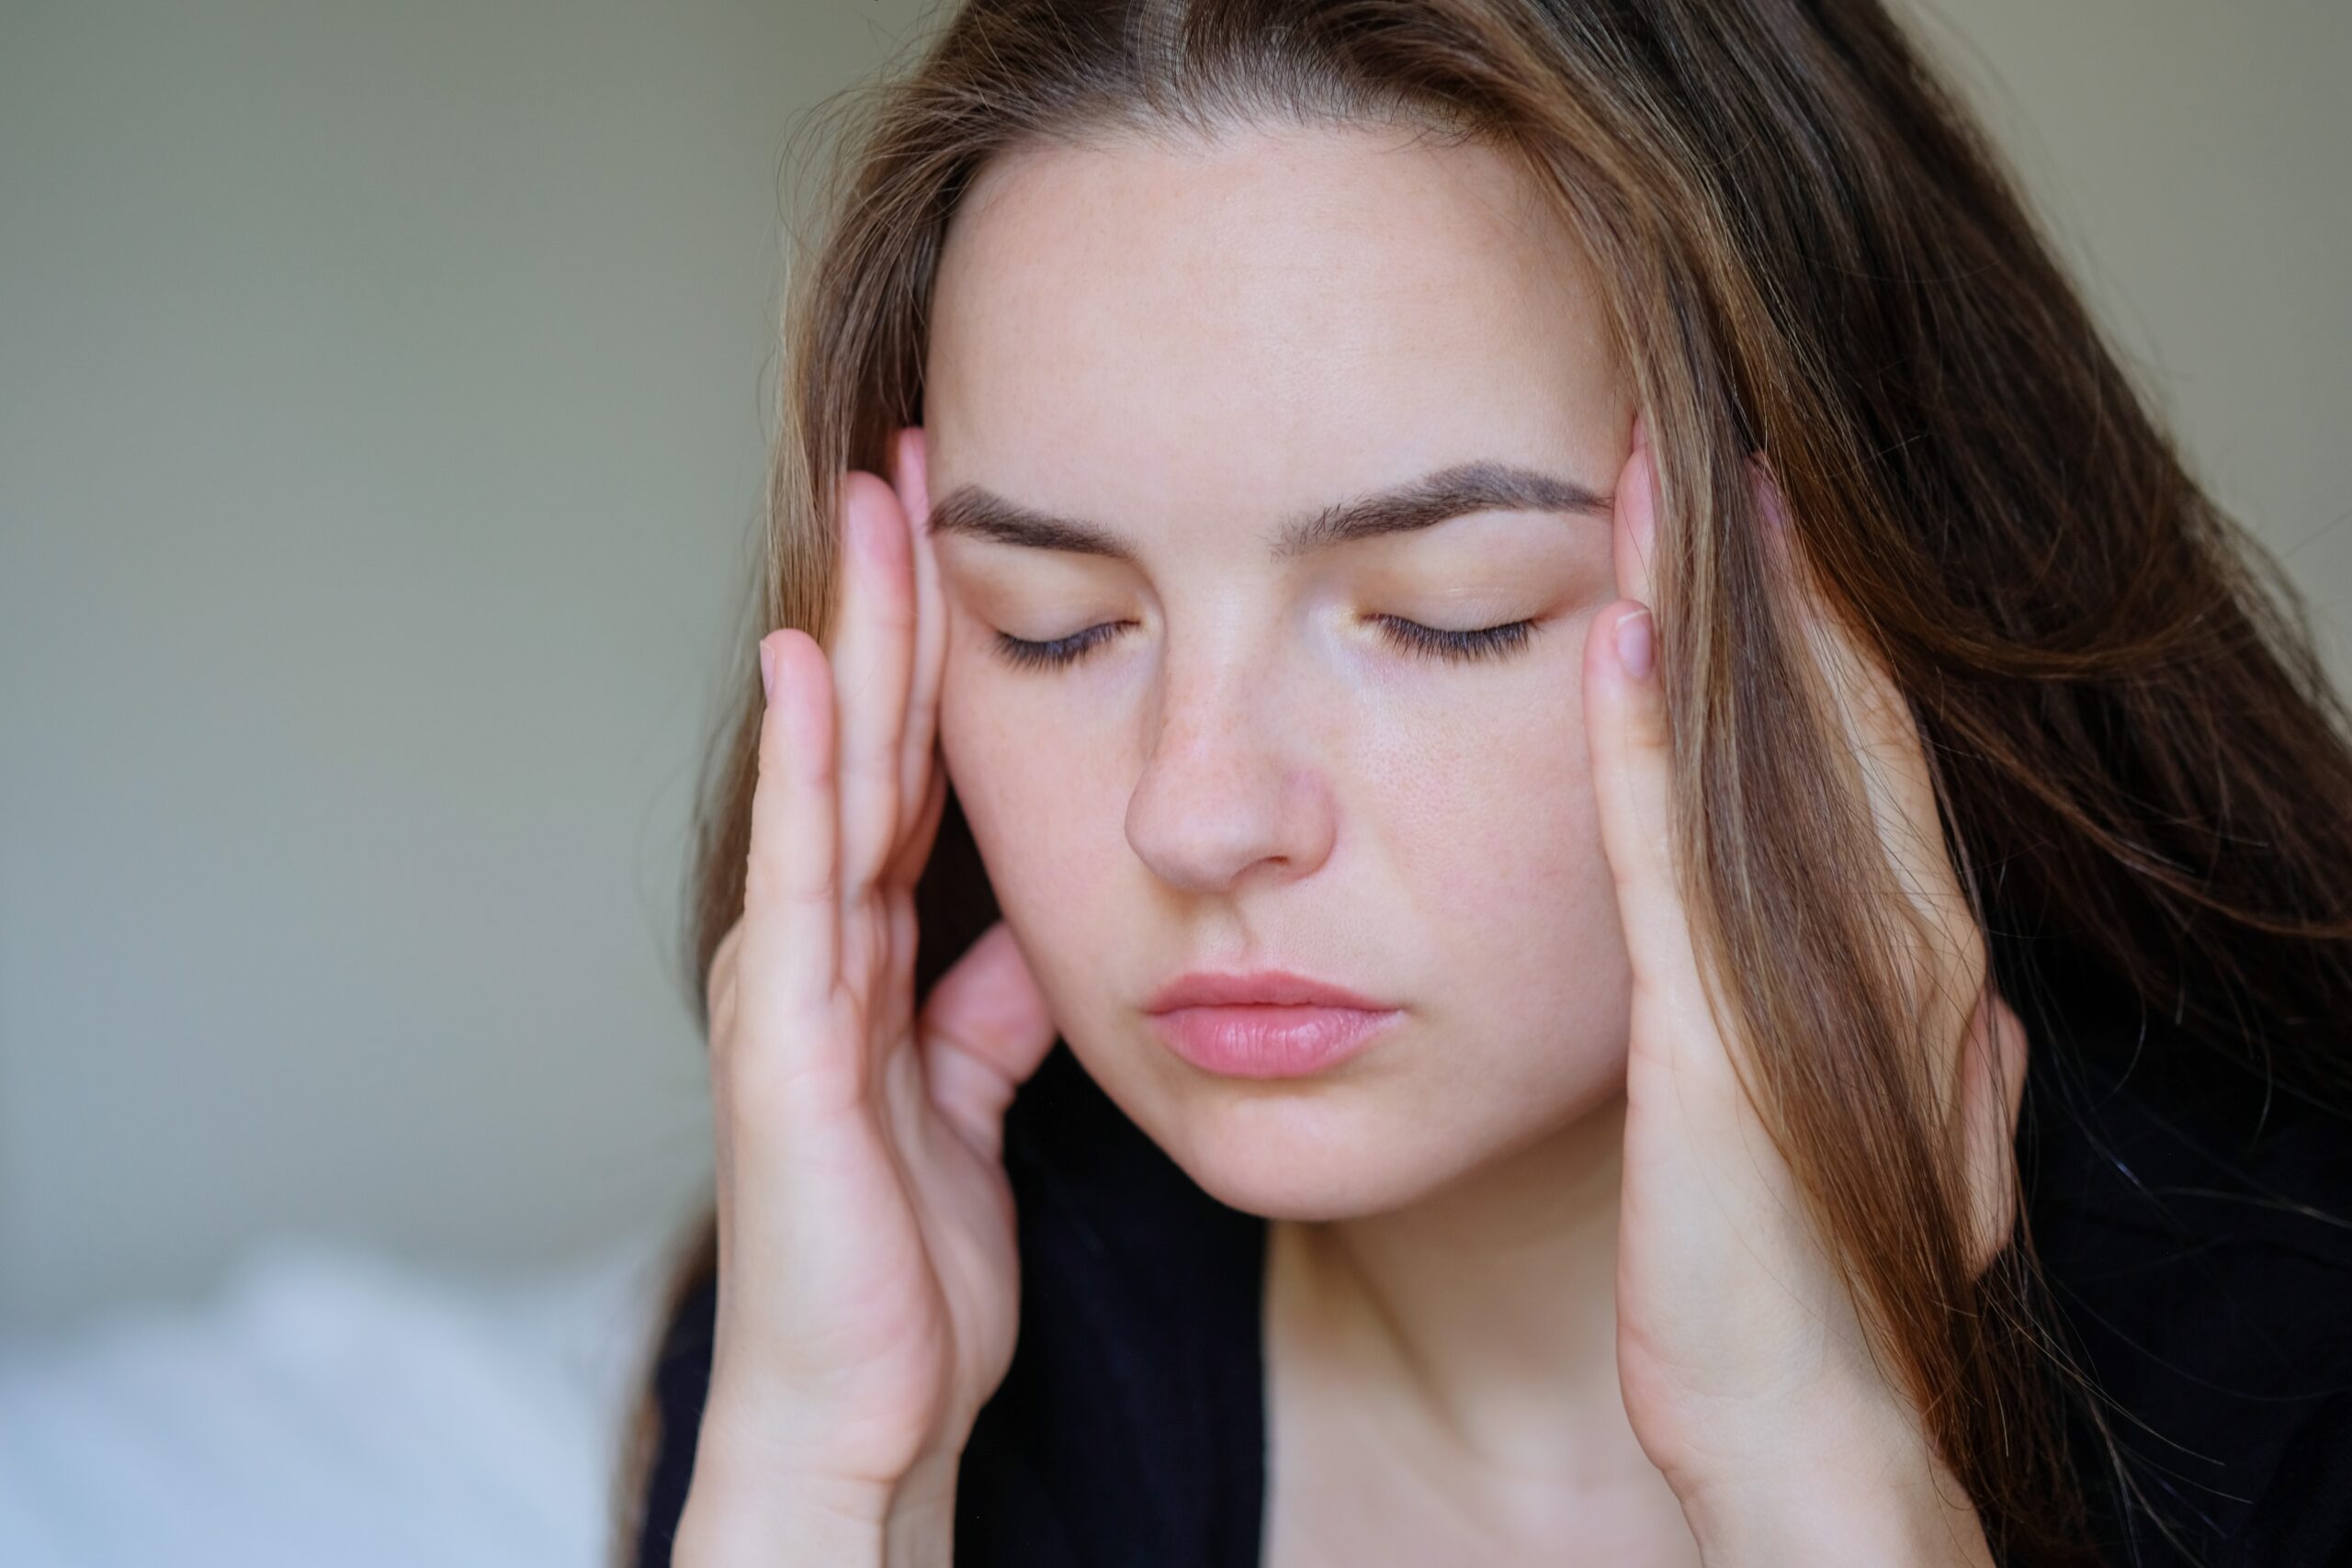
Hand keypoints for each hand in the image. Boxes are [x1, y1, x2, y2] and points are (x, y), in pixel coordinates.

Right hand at [677, 428, 1059, 1552]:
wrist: (864, 1412)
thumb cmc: (909, 1270)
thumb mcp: (972, 1104)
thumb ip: (989, 1004)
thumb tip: (1035, 925)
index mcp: (867, 960)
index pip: (905, 772)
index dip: (932, 654)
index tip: (965, 532)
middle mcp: (814, 947)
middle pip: (863, 742)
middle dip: (890, 603)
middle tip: (915, 458)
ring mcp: (788, 982)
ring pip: (830, 777)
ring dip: (851, 638)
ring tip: (873, 504)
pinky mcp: (782, 1036)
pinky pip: (801, 875)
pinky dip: (803, 765)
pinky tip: (808, 663)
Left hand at [1584, 417, 2024, 1561]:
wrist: (1815, 1422)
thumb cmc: (1817, 1280)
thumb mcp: (1890, 1132)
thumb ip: (1923, 1044)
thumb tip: (1970, 1007)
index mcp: (1919, 958)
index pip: (1869, 750)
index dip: (1825, 621)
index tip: (1766, 504)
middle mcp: (1895, 942)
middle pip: (1834, 714)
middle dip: (1780, 569)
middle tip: (1716, 423)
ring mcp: (1817, 979)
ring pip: (1767, 752)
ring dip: (1717, 608)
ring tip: (1667, 467)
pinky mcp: (1722, 1033)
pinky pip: (1675, 854)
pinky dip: (1652, 741)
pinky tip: (1624, 633)